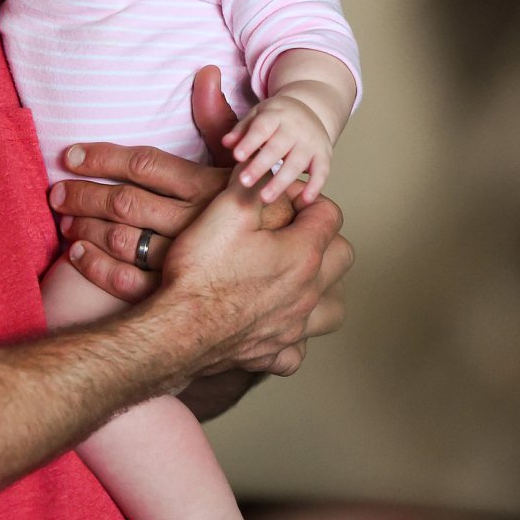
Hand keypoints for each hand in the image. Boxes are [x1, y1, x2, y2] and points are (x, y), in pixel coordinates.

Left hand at [50, 66, 291, 299]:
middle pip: (124, 203)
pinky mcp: (177, 290)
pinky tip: (76, 253)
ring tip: (63, 217)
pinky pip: (126, 280)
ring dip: (84, 227)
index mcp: (206, 186)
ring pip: (121, 239)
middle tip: (55, 190)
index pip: (144, 165)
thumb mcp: (241, 161)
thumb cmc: (253, 203)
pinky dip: (96, 266)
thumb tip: (207, 71)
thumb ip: (219, 119)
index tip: (70, 154)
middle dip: (82, 194)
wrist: (281, 266)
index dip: (102, 158)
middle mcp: (194, 222)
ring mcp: (185, 260)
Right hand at [154, 164, 349, 375]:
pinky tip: (274, 325)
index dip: (307, 198)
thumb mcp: (224, 210)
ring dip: (323, 291)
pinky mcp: (274, 353)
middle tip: (291, 232)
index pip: (330, 214)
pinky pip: (297, 350)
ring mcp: (293, 326)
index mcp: (303, 254)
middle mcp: (308, 292)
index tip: (283, 197)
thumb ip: (253, 184)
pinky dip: (292, 338)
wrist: (176, 328)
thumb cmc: (201, 270)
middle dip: (324, 238)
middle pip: (343, 257)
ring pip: (333, 309)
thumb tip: (265, 166)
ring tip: (296, 280)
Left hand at [224, 94, 333, 204]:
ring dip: (281, 182)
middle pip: (278, 147)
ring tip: (265, 198)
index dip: (249, 142)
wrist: (313, 109)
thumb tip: (226, 143)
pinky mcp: (324, 155)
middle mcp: (296, 128)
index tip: (236, 156)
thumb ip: (241, 130)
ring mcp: (311, 142)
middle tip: (244, 182)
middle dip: (261, 165)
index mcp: (276, 115)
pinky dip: (315, 186)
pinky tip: (304, 200)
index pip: (262, 128)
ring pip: (297, 163)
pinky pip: (322, 172)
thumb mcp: (258, 116)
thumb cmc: (277, 118)